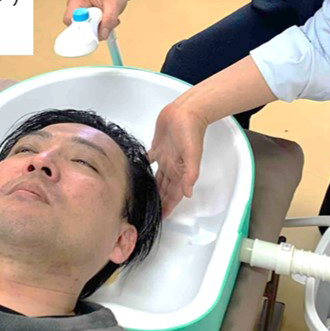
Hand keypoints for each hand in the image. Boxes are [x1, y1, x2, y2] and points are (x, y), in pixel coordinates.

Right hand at [64, 0, 128, 40]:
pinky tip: (108, 20)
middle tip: (106, 23)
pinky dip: (100, 28)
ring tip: (110, 19)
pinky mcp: (86, 17)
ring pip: (85, 30)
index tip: (93, 32)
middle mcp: (75, 5)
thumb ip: (108, 21)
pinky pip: (90, 30)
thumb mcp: (114, 5)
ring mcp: (80, 12)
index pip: (70, 20)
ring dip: (99, 29)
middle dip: (93, 29)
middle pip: (77, 27)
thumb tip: (102, 35)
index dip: (80, 29)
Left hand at [148, 101, 208, 218]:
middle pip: (164, 189)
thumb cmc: (191, 131)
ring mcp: (165, 157)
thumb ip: (190, 174)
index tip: (162, 218)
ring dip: (152, 189)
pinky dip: (143, 168)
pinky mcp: (157, 147)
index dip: (168, 207)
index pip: (174, 194)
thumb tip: (188, 194)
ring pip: (157, 178)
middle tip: (150, 212)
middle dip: (159, 201)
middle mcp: (172, 166)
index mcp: (180, 171)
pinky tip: (136, 174)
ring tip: (145, 198)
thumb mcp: (193, 154)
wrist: (186, 112)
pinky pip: (149, 161)